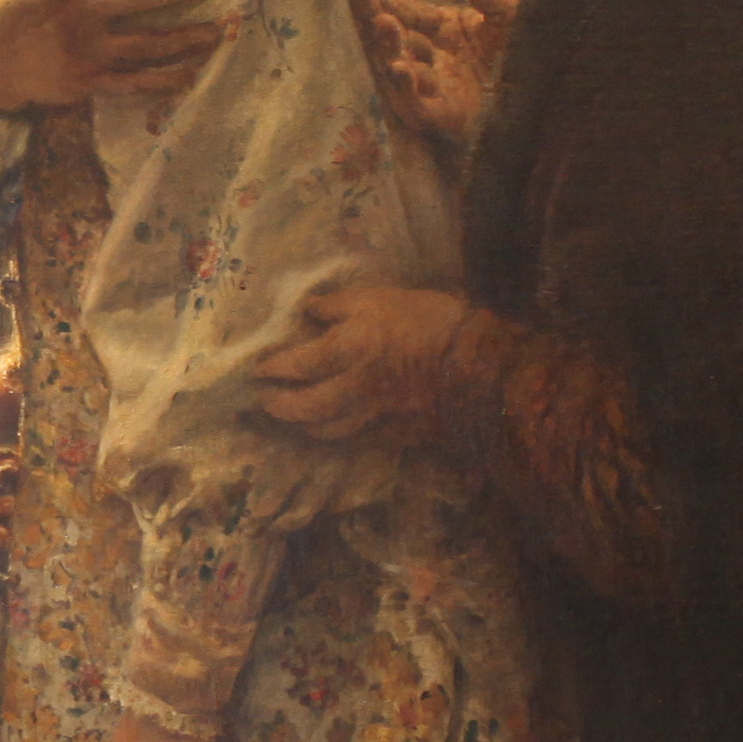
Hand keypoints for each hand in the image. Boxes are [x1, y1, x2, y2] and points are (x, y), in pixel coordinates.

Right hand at [0, 0, 224, 112]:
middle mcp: (81, 12)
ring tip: (214, 33)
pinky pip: (132, 81)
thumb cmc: (17, 5)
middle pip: (141, 0)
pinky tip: (188, 75)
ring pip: (145, 44)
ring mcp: (85, 49)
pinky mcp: (86, 82)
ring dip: (184, 40)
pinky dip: (162, 80)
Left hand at [255, 284, 469, 440]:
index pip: (297, 364)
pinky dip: (337, 440)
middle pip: (306, 408)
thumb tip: (307, 309)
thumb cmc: (433, 320)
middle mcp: (354, 388)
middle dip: (279, 408)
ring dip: (303, 427)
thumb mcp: (383, 298)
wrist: (485, 364)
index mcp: (349, 349)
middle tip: (264, 402)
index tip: (257, 370)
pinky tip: (330, 435)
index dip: (273, 368)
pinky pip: (357, 443)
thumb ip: (339, 306)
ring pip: (327, 431)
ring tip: (291, 420)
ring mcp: (375, 415)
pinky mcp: (396, 434)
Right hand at [349, 0, 516, 147]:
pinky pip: (416, 103)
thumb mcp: (510, 18)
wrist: (542, 93)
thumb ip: (491, 0)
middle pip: (397, 37)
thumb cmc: (523, 53)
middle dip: (376, 16)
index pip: (408, 12)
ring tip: (383, 24)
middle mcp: (430, 57)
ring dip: (390, 47)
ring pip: (401, 68)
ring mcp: (431, 87)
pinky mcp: (439, 116)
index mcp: (442, 30)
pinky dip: (406, 88)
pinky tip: (400, 67)